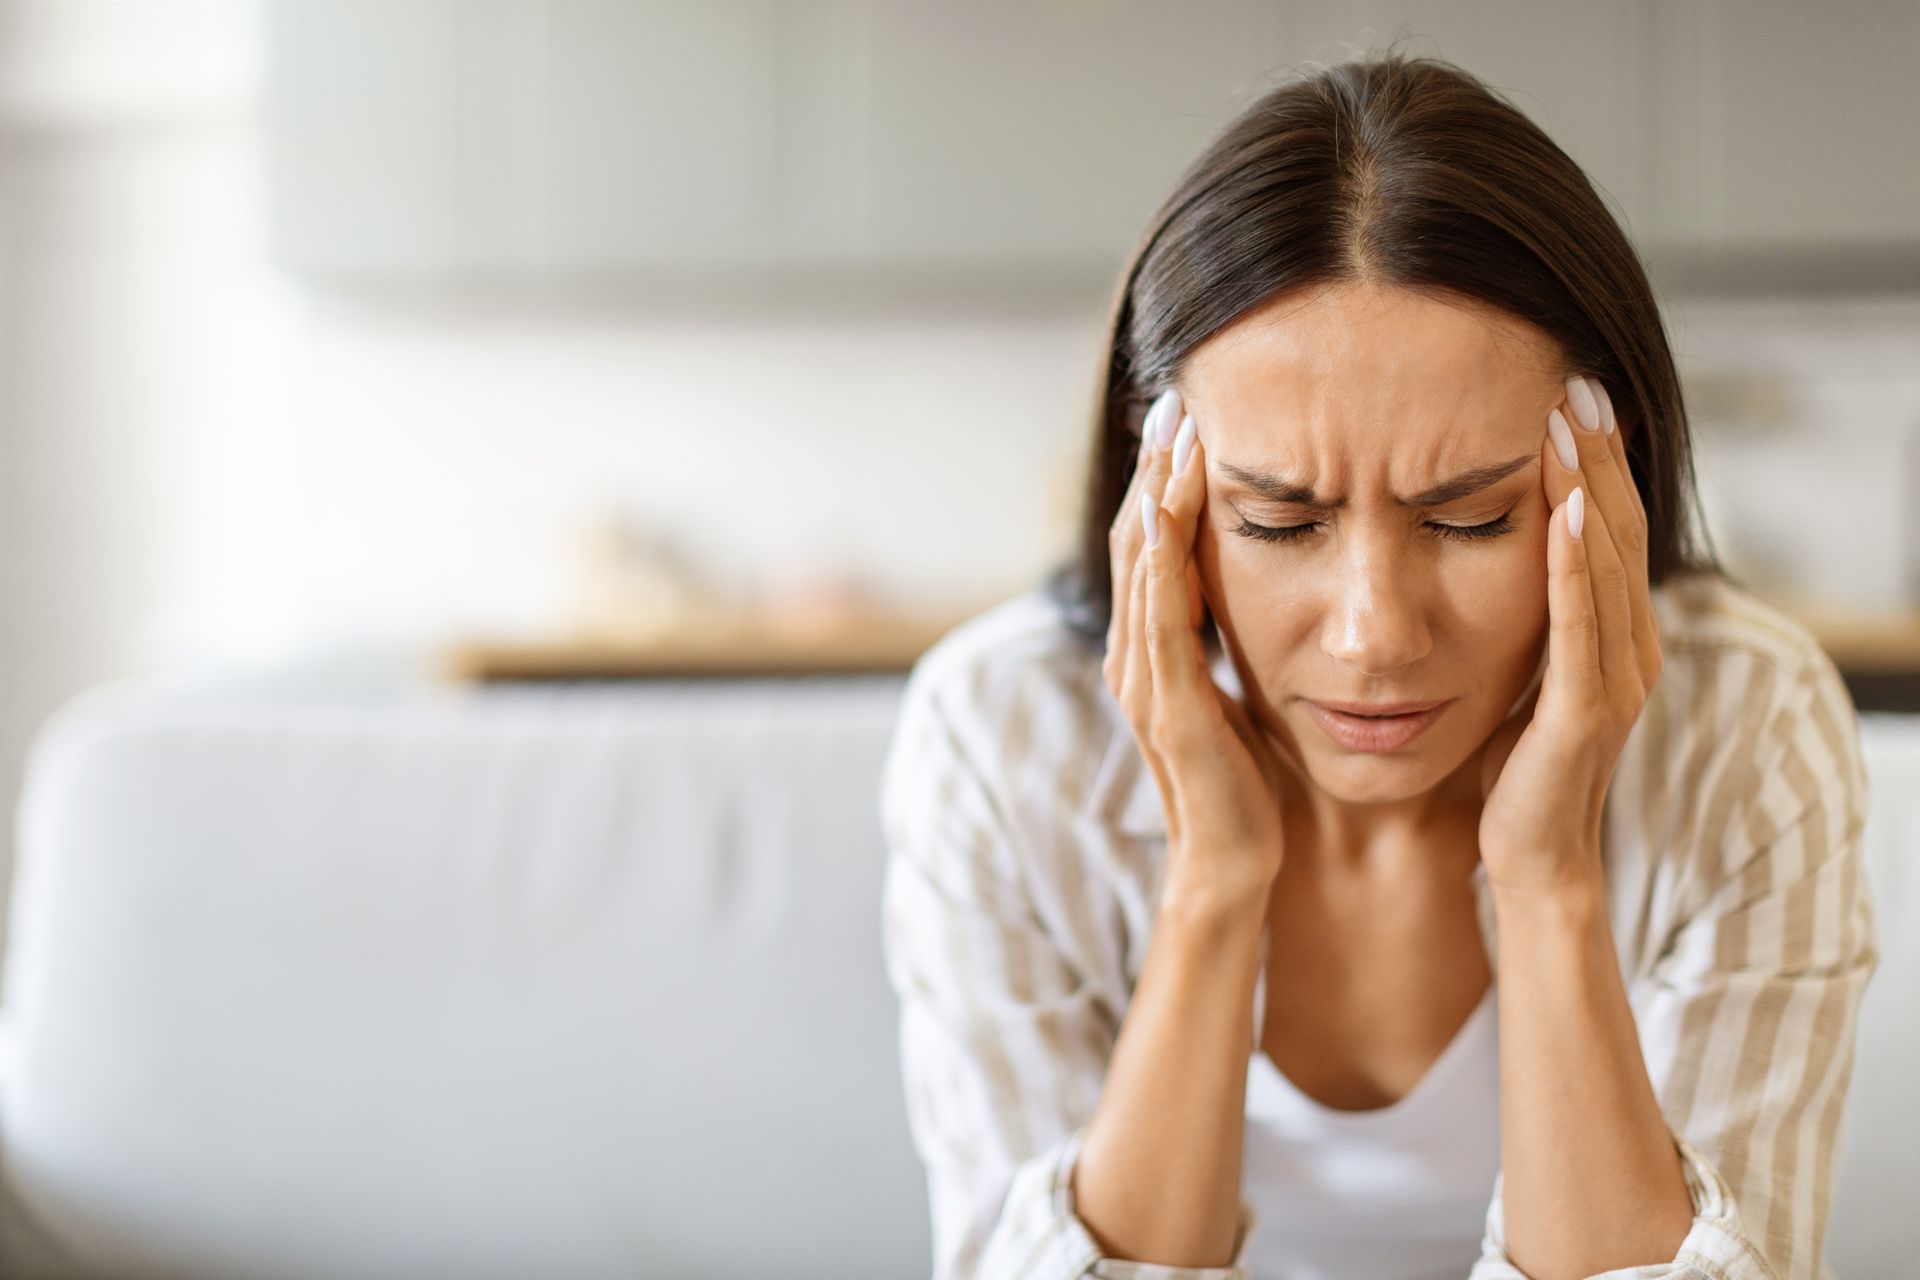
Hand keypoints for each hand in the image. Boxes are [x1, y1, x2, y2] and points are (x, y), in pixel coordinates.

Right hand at [1104, 389, 1288, 907]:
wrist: (1239, 869)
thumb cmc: (1251, 788)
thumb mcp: (1245, 697)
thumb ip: (1242, 645)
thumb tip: (1273, 589)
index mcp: (1155, 652)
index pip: (1153, 547)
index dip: (1164, 481)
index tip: (1189, 417)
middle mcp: (1136, 658)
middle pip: (1135, 540)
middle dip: (1153, 468)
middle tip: (1174, 396)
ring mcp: (1145, 681)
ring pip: (1140, 565)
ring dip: (1154, 493)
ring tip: (1175, 430)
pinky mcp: (1170, 705)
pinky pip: (1161, 613)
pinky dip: (1162, 554)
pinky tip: (1170, 504)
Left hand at [1476, 374, 1662, 899]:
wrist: (1530, 859)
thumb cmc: (1513, 767)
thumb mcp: (1516, 670)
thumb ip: (1520, 615)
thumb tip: (1485, 547)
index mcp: (1613, 633)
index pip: (1607, 526)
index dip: (1592, 459)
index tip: (1563, 391)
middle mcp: (1629, 647)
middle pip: (1618, 528)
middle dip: (1597, 453)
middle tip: (1574, 377)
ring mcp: (1616, 679)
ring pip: (1609, 563)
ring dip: (1590, 488)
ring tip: (1570, 420)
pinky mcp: (1587, 712)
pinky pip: (1582, 625)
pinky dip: (1576, 566)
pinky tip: (1564, 513)